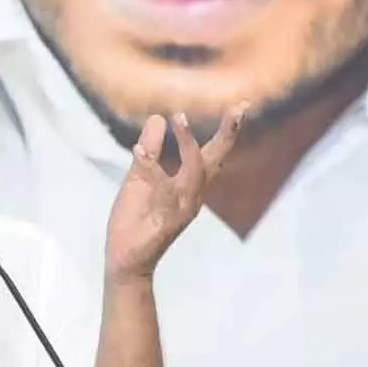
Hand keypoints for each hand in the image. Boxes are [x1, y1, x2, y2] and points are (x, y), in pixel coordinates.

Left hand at [105, 102, 247, 284]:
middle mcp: (192, 196)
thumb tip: (157, 118)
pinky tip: (138, 149)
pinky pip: (160, 193)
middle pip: (214, 162)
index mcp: (190, 186)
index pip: (212, 155)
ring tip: (178, 117)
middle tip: (239, 110)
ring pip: (192, 174)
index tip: (241, 106)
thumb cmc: (136, 219)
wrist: (127, 259)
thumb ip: (150, 150)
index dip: (227, 132)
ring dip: (187, 145)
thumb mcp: (140, 178)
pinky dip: (150, 170)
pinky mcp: (162, 221)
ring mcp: (180, 210)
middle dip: (227, 136)